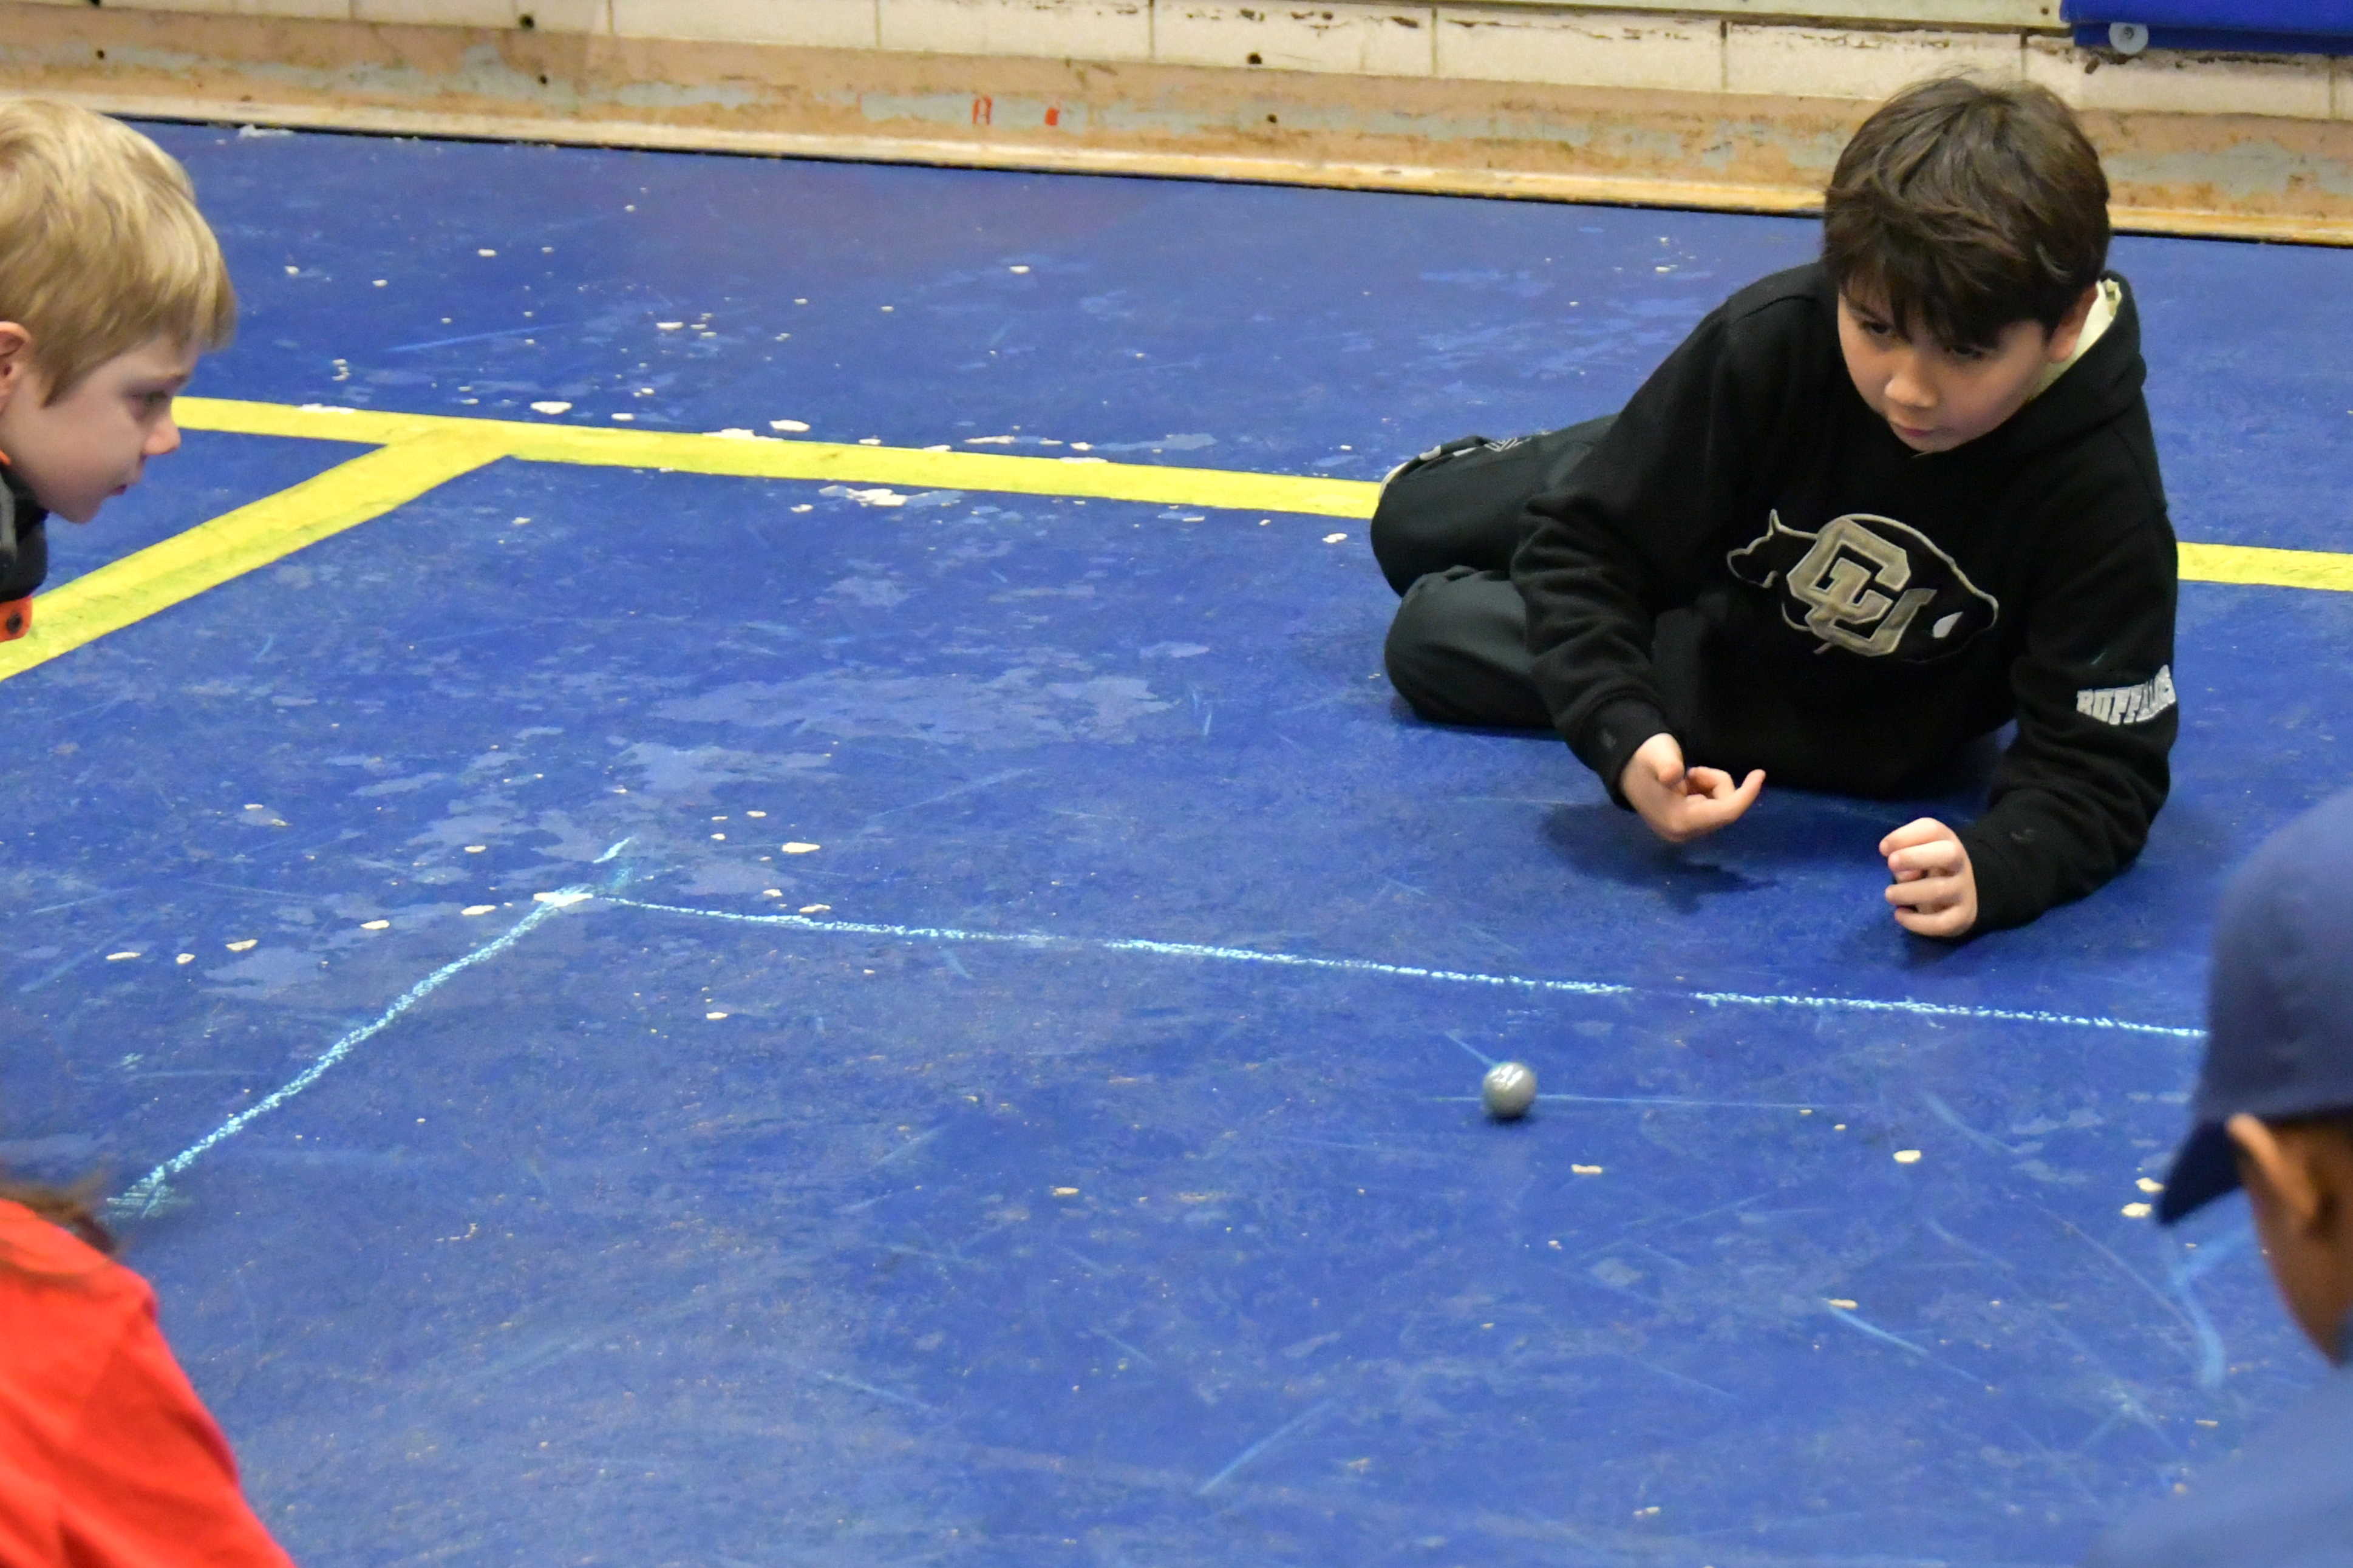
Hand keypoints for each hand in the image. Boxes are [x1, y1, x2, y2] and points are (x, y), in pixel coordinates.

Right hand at [1619, 733, 1763, 844]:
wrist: (1627, 768)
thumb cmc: (1645, 759)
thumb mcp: (1656, 754)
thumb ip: (1667, 764)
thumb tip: (1673, 777)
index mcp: (1678, 821)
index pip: (1725, 812)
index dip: (1746, 794)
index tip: (1760, 773)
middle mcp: (1684, 833)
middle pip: (1724, 810)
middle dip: (1717, 785)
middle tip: (1693, 770)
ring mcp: (1686, 832)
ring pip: (1720, 808)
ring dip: (1711, 787)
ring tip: (1686, 777)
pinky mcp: (1687, 827)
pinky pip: (1714, 810)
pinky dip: (1707, 793)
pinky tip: (1686, 787)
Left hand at [1880, 818, 1977, 937]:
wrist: (1960, 893)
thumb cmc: (1928, 865)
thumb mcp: (1917, 851)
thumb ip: (1905, 851)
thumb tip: (1895, 863)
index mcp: (1945, 841)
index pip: (1931, 829)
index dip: (1905, 836)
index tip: (1883, 849)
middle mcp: (1959, 863)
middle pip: (1948, 854)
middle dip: (1915, 857)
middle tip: (1890, 864)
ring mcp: (1963, 890)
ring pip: (1939, 890)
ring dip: (1908, 892)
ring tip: (1889, 894)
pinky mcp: (1962, 916)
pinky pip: (1942, 922)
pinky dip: (1917, 922)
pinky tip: (1899, 915)